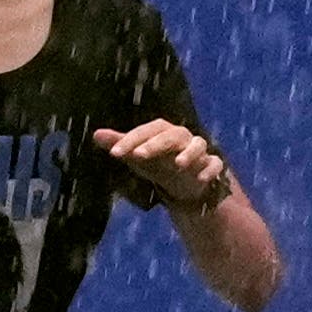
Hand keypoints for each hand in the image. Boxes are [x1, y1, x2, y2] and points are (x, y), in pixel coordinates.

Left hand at [99, 117, 242, 217]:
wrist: (183, 180)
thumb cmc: (157, 162)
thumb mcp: (137, 155)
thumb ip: (119, 144)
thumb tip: (96, 134)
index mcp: (162, 132)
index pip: (147, 130)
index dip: (131, 140)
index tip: (114, 153)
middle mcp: (181, 137)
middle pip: (171, 134)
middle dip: (155, 144)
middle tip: (138, 156)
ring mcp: (198, 151)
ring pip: (198, 144)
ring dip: (189, 153)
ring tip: (178, 164)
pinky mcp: (212, 165)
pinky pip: (216, 164)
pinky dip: (211, 170)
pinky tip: (202, 179)